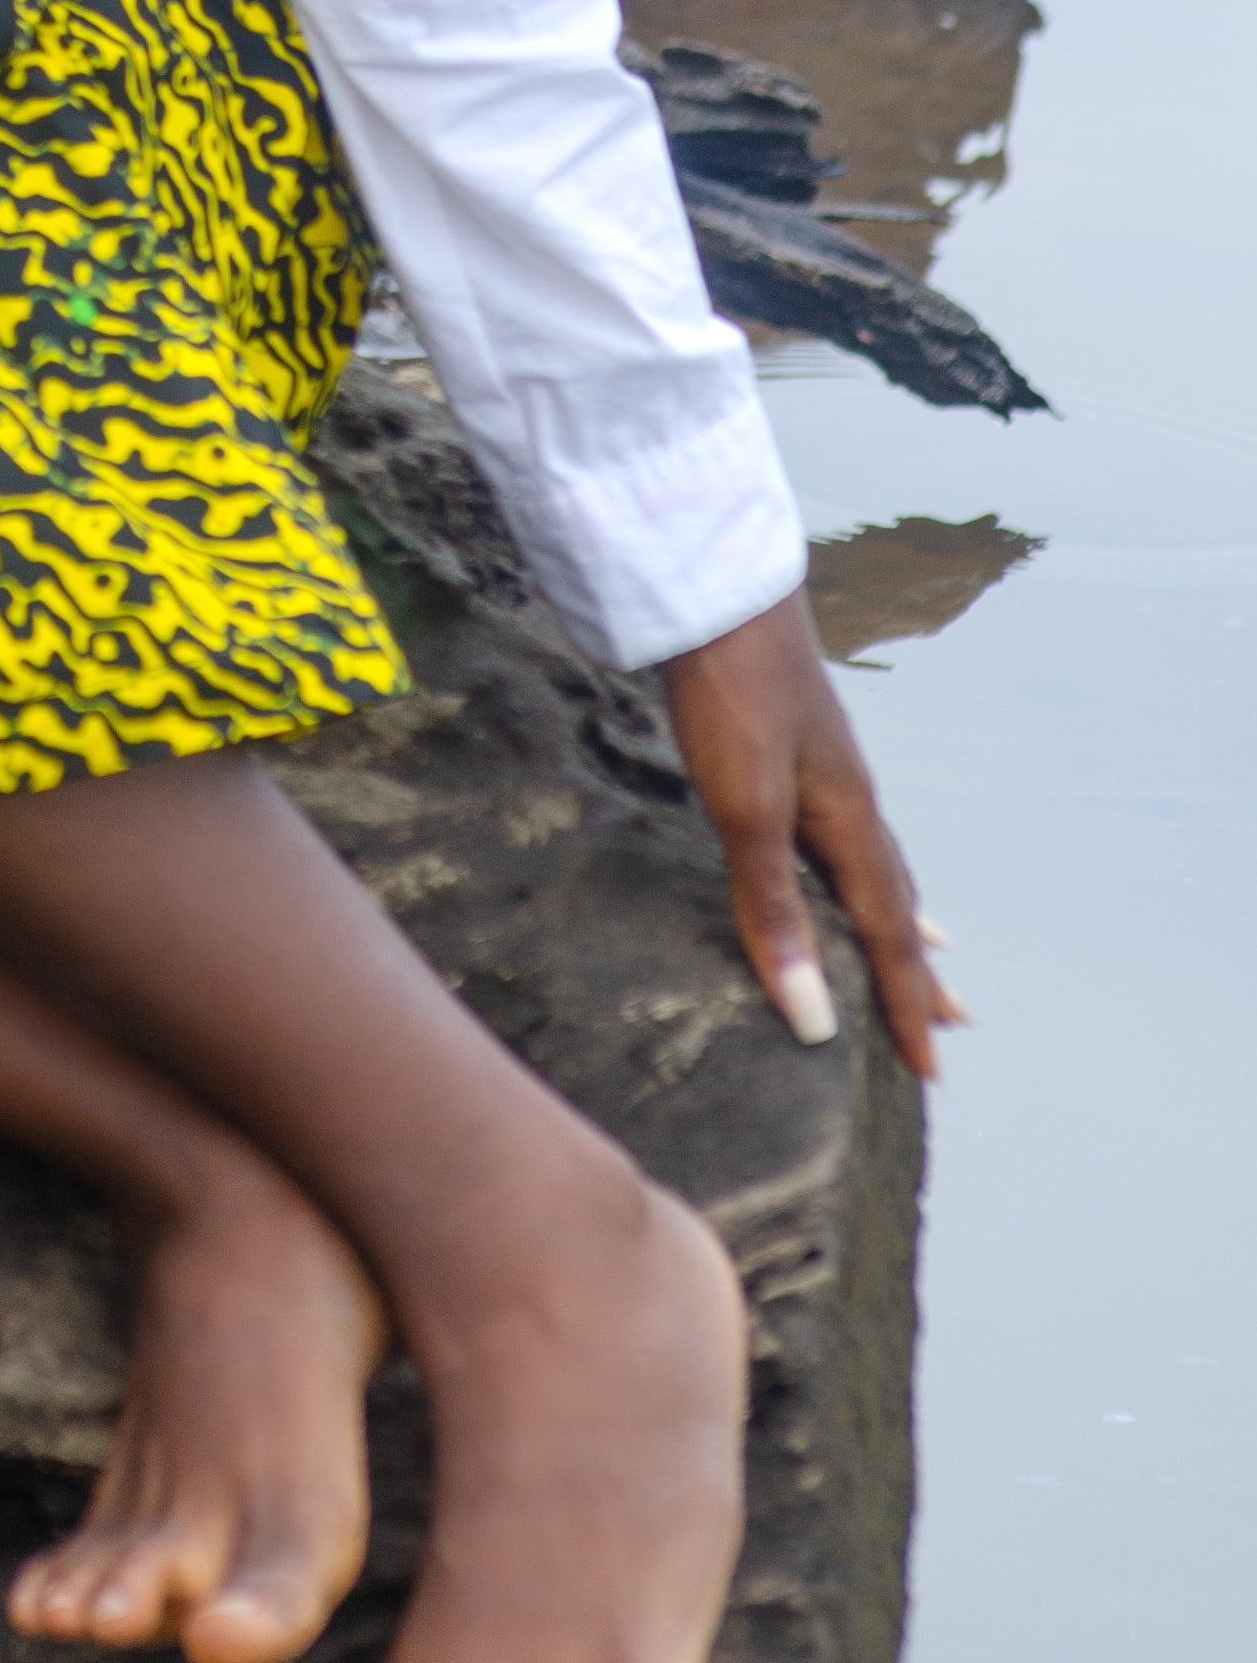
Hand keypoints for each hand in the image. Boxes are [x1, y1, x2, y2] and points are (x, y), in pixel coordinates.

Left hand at [660, 589, 966, 1081]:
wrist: (715, 593)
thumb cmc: (733, 696)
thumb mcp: (746, 811)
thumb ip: (775, 910)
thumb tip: (814, 1016)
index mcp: (851, 823)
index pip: (890, 936)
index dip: (907, 1004)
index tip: (932, 1070)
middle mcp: (849, 801)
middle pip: (895, 902)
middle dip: (917, 968)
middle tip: (947, 1023)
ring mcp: (822, 771)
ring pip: (872, 864)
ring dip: (894, 916)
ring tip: (922, 950)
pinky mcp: (786, 748)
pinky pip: (837, 832)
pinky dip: (852, 867)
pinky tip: (834, 854)